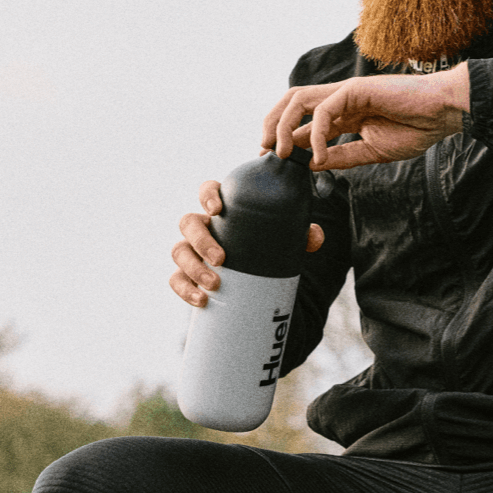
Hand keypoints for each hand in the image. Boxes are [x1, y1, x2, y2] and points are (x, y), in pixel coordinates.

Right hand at [169, 179, 324, 306]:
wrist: (256, 277)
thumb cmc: (267, 246)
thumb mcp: (286, 239)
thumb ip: (302, 234)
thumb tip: (315, 237)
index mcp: (224, 210)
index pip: (207, 191)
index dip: (208, 196)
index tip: (218, 210)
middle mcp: (203, 227)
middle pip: (188, 223)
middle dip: (201, 240)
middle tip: (222, 259)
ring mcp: (191, 250)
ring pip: (178, 251)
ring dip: (193, 268)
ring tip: (214, 285)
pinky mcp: (187, 274)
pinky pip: (176, 279)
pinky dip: (186, 290)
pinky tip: (201, 301)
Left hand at [264, 62, 470, 171]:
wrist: (442, 113)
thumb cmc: (416, 129)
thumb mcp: (373, 151)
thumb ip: (342, 156)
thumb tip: (311, 164)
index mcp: (344, 114)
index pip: (304, 122)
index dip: (284, 139)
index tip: (272, 160)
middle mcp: (340, 100)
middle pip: (291, 103)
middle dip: (271, 124)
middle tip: (265, 152)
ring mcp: (346, 92)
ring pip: (298, 100)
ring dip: (282, 125)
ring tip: (281, 152)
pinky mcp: (355, 89)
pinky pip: (323, 110)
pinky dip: (314, 133)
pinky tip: (318, 155)